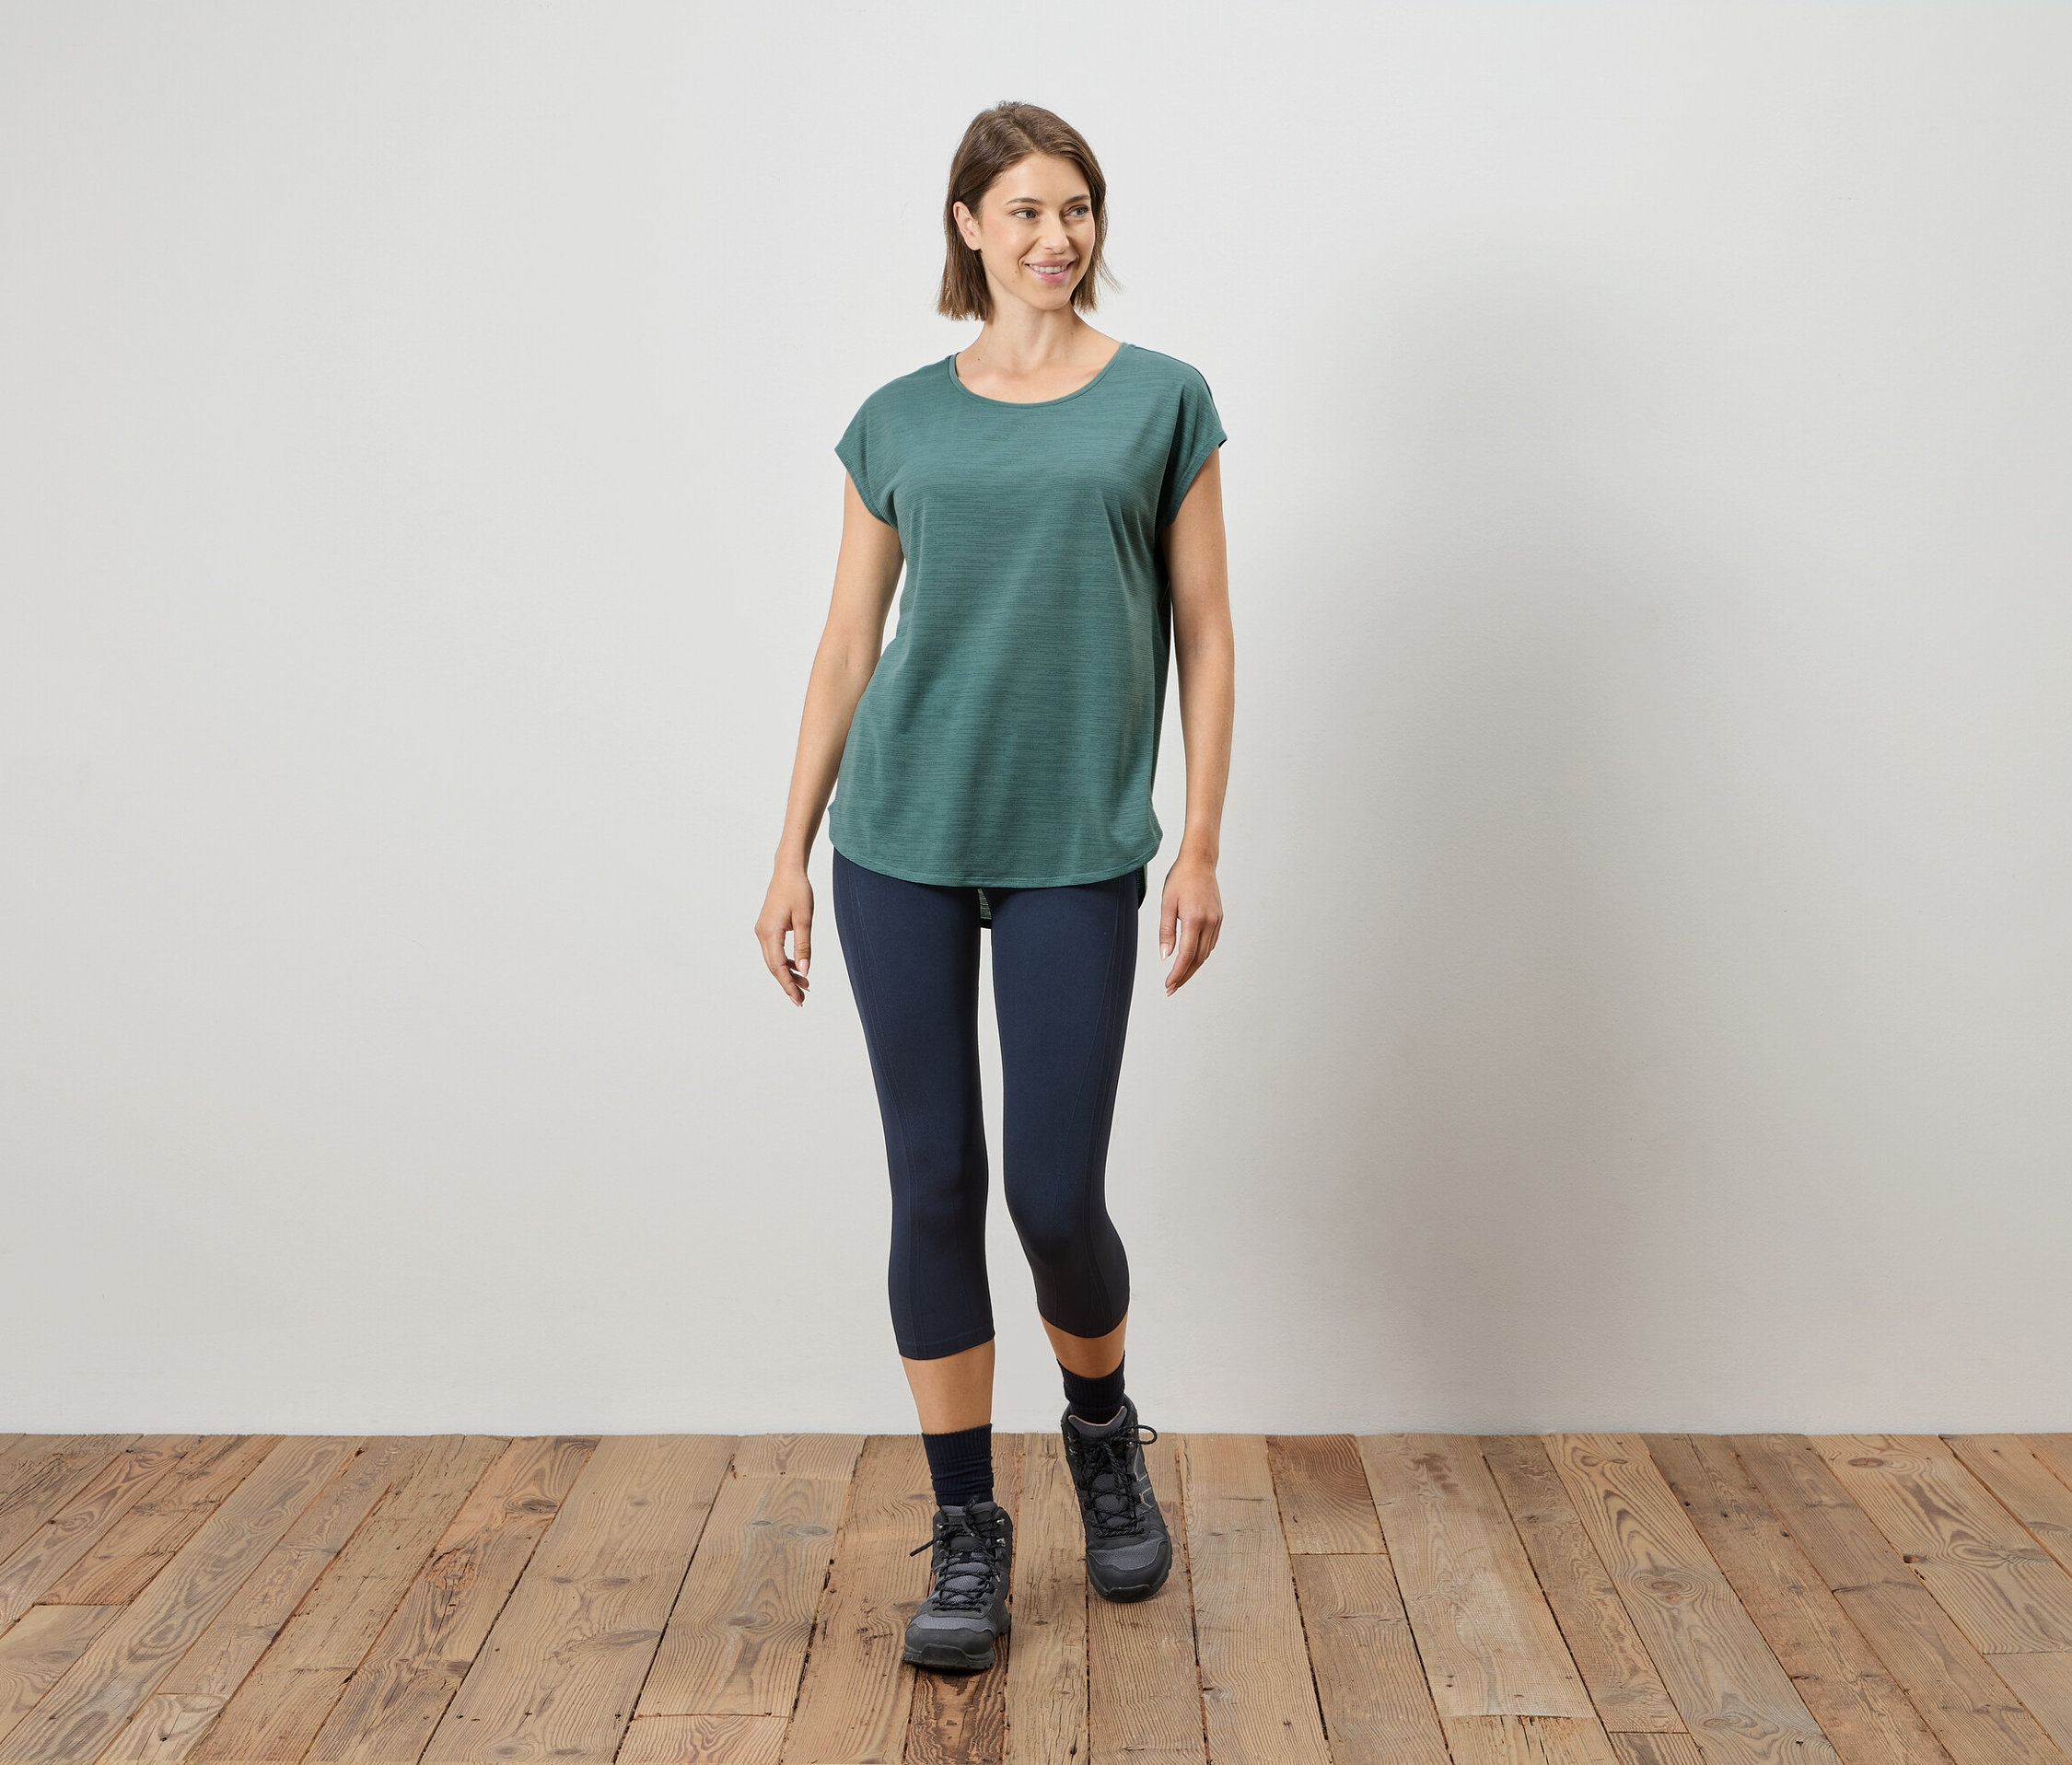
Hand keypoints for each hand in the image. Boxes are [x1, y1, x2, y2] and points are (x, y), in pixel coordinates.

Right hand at [755, 866, 814, 1004]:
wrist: (787, 872)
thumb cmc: (797, 891)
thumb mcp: (805, 919)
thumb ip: (804, 946)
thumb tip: (804, 971)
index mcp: (770, 933)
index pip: (778, 967)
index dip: (788, 985)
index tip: (798, 999)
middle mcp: (762, 934)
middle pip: (773, 967)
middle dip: (787, 984)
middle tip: (801, 999)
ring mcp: (763, 931)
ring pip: (773, 960)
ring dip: (787, 974)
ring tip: (805, 984)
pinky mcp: (767, 928)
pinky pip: (774, 951)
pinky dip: (785, 962)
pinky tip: (797, 968)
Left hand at [1158, 853, 1222, 994]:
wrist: (1200, 862)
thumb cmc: (1180, 879)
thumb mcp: (1167, 904)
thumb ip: (1166, 931)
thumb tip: (1165, 956)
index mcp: (1195, 919)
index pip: (1186, 956)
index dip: (1177, 974)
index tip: (1168, 985)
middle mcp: (1209, 922)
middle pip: (1198, 959)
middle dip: (1185, 976)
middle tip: (1171, 988)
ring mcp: (1216, 921)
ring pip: (1205, 953)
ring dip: (1193, 967)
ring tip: (1179, 977)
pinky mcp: (1219, 918)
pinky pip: (1210, 943)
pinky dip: (1200, 954)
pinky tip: (1191, 959)